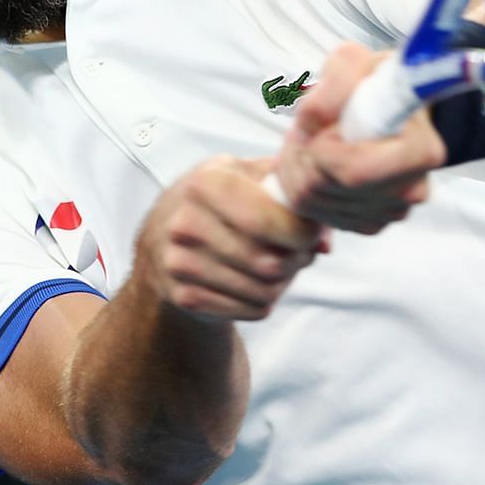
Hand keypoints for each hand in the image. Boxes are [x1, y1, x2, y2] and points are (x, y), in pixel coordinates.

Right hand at [137, 156, 323, 321]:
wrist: (160, 236)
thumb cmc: (217, 200)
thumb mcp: (247, 174)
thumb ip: (292, 193)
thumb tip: (323, 241)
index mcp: (204, 184)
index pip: (268, 220)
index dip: (304, 231)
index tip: (310, 230)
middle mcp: (185, 224)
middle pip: (271, 263)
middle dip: (297, 259)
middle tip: (296, 250)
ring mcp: (180, 264)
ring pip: (266, 291)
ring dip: (283, 282)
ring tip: (275, 263)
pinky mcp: (184, 297)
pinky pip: (252, 310)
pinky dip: (264, 300)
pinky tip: (253, 281)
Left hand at [276, 42, 444, 233]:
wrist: (385, 108)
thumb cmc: (371, 85)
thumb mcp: (356, 62)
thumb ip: (336, 78)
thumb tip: (313, 118)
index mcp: (420, 152)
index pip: (353, 170)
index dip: (322, 148)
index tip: (321, 125)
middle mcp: (411, 190)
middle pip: (326, 188)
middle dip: (302, 154)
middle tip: (306, 130)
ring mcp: (390, 212)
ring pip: (313, 202)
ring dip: (296, 167)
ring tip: (311, 142)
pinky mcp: (367, 224)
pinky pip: (315, 214)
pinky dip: (302, 187)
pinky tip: (316, 164)